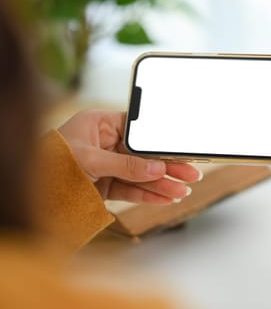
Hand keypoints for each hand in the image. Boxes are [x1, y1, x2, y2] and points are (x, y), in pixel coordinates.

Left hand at [58, 110, 201, 204]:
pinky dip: (148, 195)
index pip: (139, 131)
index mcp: (100, 123)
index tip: (181, 151)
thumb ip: (124, 165)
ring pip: (141, 175)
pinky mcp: (105, 185)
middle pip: (145, 155)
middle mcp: (106, 143)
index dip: (160, 142)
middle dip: (169, 167)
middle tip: (192, 175)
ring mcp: (107, 165)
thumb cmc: (49, 161)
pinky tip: (165, 198)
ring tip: (183, 192)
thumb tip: (156, 168)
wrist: (28, 189)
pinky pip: (132, 189)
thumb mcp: (88, 159)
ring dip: (163, 184)